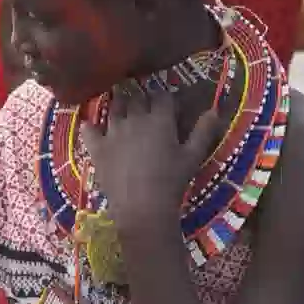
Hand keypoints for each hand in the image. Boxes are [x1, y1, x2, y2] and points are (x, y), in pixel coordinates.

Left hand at [79, 85, 224, 228]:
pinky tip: (91, 126)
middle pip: (136, 98)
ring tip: (122, 110)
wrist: (142, 206)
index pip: (162, 97)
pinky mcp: (97, 147)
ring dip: (118, 106)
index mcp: (160, 119)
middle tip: (145, 109)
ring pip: (113, 108)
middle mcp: (134, 119)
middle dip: (142, 100)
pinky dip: (90, 126)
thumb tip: (214, 110)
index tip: (168, 106)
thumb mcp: (193, 156)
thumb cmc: (172, 181)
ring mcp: (112, 132)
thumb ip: (203, 131)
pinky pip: (88, 129)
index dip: (165, 99)